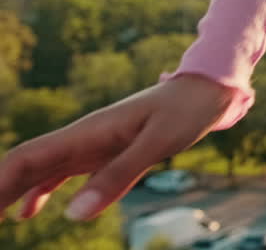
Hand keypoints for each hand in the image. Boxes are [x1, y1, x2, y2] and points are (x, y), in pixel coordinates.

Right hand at [0, 74, 238, 222]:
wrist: (207, 91)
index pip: (27, 158)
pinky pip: (62, 174)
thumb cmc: (185, 112)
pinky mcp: (104, 152)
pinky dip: (39, 193)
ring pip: (39, 171)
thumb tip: (73, 213)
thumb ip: (118, 176)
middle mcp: (81, 138)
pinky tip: (27, 213)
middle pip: (25, 166)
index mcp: (86, 133)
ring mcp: (90, 145)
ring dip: (11, 192)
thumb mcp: (157, 144)